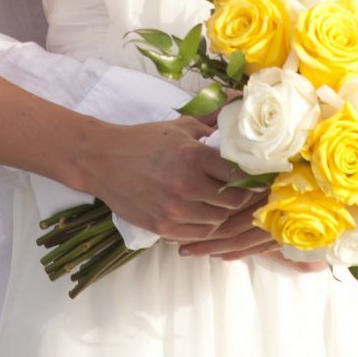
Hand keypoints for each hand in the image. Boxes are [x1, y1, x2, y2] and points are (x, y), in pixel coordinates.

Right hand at [83, 118, 260, 241]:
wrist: (103, 161)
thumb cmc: (144, 141)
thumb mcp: (179, 128)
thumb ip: (211, 127)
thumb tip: (237, 122)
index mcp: (193, 156)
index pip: (237, 174)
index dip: (249, 177)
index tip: (254, 177)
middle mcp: (186, 184)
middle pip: (232, 201)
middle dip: (238, 197)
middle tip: (238, 191)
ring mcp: (174, 210)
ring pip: (217, 220)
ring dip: (221, 212)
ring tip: (217, 202)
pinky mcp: (162, 227)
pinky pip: (198, 234)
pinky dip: (204, 226)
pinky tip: (201, 214)